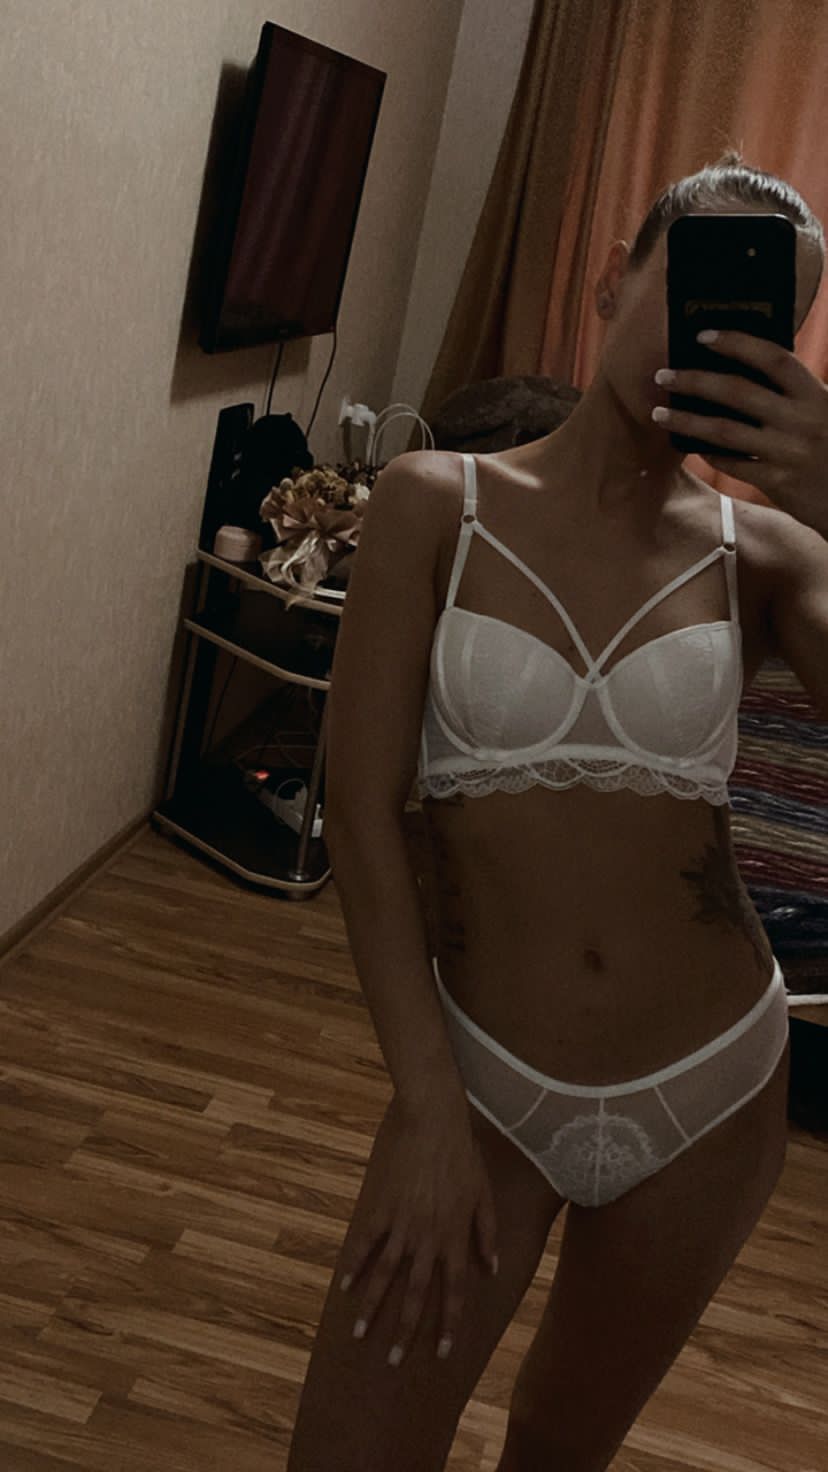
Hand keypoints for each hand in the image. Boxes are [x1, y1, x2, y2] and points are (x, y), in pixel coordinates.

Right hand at [339, 1092, 497, 1366]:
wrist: (433, 1122)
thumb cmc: (463, 1156)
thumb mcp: (484, 1195)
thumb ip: (487, 1234)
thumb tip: (491, 1269)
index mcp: (454, 1237)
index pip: (454, 1292)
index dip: (449, 1324)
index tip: (443, 1353)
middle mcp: (427, 1237)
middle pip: (415, 1293)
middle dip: (405, 1330)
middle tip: (393, 1360)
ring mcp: (401, 1224)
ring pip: (386, 1275)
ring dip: (372, 1307)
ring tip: (359, 1334)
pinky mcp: (380, 1207)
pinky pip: (365, 1242)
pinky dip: (354, 1264)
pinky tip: (344, 1285)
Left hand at [652, 330, 827, 532]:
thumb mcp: (827, 412)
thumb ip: (795, 396)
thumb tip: (739, 377)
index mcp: (817, 395)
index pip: (773, 358)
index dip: (737, 342)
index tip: (703, 335)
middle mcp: (803, 420)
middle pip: (738, 391)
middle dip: (695, 380)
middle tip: (663, 376)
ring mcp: (789, 452)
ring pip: (725, 431)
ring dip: (687, 420)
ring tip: (659, 413)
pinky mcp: (779, 482)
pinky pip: (733, 464)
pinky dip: (709, 453)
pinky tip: (691, 446)